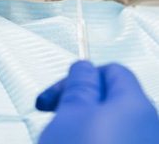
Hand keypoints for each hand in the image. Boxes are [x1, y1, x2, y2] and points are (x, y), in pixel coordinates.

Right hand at [36, 61, 158, 143]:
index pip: (112, 70)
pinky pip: (115, 141)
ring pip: (112, 125)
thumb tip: (84, 68)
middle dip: (80, 103)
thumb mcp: (70, 112)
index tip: (58, 92)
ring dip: (84, 126)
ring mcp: (144, 143)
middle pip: (112, 99)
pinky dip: (95, 141)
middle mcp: (150, 127)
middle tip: (55, 115)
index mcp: (137, 104)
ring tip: (63, 138)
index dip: (80, 76)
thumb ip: (79, 83)